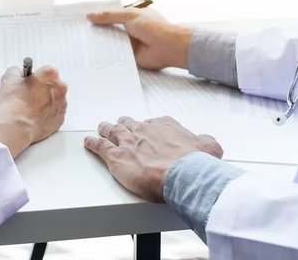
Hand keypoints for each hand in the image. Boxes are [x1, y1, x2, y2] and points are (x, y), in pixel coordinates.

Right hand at [0, 66, 67, 157]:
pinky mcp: (60, 119)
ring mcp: (62, 104)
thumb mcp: (9, 78)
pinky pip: (54, 114)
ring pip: (54, 100)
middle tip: (29, 95)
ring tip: (30, 108)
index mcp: (50, 74)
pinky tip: (35, 117)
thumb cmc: (14, 103)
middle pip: (52, 85)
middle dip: (42, 89)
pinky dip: (47, 115)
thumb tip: (19, 74)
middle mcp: (60, 88)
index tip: (30, 81)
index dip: (36, 76)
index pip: (46, 71)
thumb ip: (16, 71)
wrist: (16, 127)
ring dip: (45, 102)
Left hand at [84, 116, 222, 202]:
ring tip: (101, 127)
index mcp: (166, 126)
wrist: (183, 174)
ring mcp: (129, 142)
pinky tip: (88, 141)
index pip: (154, 123)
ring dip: (106, 129)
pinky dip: (93, 143)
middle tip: (121, 124)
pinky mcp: (117, 156)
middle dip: (125, 124)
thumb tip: (208, 142)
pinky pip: (100, 147)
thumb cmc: (195, 164)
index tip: (147, 129)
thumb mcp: (209, 148)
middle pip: (130, 124)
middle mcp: (145, 130)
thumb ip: (206, 142)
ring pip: (113, 132)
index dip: (149, 127)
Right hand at [86, 8, 193, 69]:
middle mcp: (130, 29)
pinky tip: (92, 57)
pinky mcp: (130, 57)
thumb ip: (109, 16)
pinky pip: (116, 55)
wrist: (167, 47)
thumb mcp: (128, 16)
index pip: (111, 15)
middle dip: (96, 31)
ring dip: (100, 44)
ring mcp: (130, 43)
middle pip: (109, 30)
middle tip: (77, 33)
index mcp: (131, 16)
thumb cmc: (152, 27)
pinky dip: (107, 56)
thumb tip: (88, 15)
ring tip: (80, 45)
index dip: (98, 17)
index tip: (82, 19)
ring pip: (111, 43)